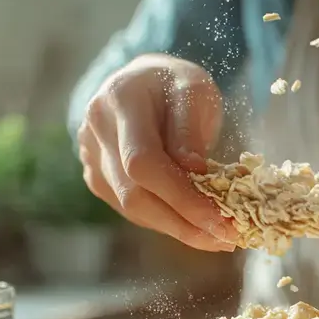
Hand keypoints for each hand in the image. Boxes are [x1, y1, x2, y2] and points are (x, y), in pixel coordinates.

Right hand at [78, 54, 237, 251]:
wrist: (142, 80)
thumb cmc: (174, 83)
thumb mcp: (194, 89)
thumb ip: (191, 128)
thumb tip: (195, 172)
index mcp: (119, 100)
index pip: (143, 162)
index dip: (180, 197)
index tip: (219, 219)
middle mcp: (96, 131)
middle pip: (134, 194)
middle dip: (183, 223)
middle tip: (227, 238)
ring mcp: (90, 157)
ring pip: (132, 209)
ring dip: (178, 229)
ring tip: (219, 237)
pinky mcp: (97, 178)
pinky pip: (132, 210)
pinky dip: (166, 222)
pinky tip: (196, 226)